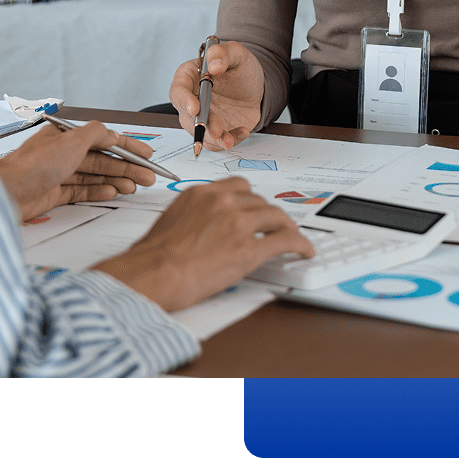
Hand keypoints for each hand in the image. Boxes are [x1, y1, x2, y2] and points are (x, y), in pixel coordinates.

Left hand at [0, 121, 155, 222]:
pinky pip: (83, 190)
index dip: (128, 146)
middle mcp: (64, 152)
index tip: (146, 154)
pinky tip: (113, 192)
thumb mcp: (71, 141)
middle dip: (126, 167)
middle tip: (147, 177)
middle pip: (102, 159)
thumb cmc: (33, 164)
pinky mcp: (56, 193)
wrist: (7, 192)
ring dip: (116, 179)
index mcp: (67, 135)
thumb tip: (111, 132)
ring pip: (95, 175)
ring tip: (135, 187)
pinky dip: (99, 191)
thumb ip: (95, 134)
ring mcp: (60, 173)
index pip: (104, 138)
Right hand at [93, 178, 315, 310]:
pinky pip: (285, 240)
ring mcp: (239, 223)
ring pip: (276, 216)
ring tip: (292, 236)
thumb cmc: (154, 256)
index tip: (255, 207)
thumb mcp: (172, 220)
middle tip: (273, 226)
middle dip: (267, 215)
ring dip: (286, 227)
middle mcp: (223, 201)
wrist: (154, 272)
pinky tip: (304, 250)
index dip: (251, 199)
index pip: (238, 186)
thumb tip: (202, 226)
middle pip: (259, 201)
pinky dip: (299, 244)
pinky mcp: (250, 248)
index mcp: (202, 193)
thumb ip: (194, 215)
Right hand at [169, 40, 264, 150]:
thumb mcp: (237, 53)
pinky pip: (216, 142)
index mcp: (189, 76)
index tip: (195, 108)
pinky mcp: (214, 130)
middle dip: (202, 125)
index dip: (184, 100)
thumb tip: (214, 64)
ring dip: (214, 139)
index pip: (178, 90)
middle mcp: (191, 99)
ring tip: (229, 140)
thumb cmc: (240, 67)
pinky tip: (242, 131)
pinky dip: (229, 140)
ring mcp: (202, 117)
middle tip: (216, 130)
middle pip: (187, 116)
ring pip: (201, 133)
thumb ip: (223, 53)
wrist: (254, 86)